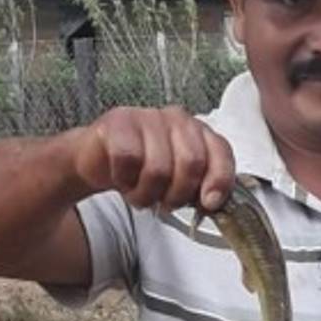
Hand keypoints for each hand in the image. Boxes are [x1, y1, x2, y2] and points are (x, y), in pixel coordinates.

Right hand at [73, 106, 233, 211]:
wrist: (99, 159)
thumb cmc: (144, 171)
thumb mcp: (179, 183)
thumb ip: (201, 190)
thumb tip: (212, 203)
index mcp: (200, 133)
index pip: (221, 152)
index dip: (219, 181)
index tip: (208, 204)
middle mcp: (178, 120)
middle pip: (191, 163)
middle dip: (178, 194)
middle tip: (164, 203)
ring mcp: (148, 117)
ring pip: (159, 168)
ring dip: (147, 194)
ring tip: (140, 193)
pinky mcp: (119, 122)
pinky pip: (128, 159)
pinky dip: (124, 180)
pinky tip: (122, 179)